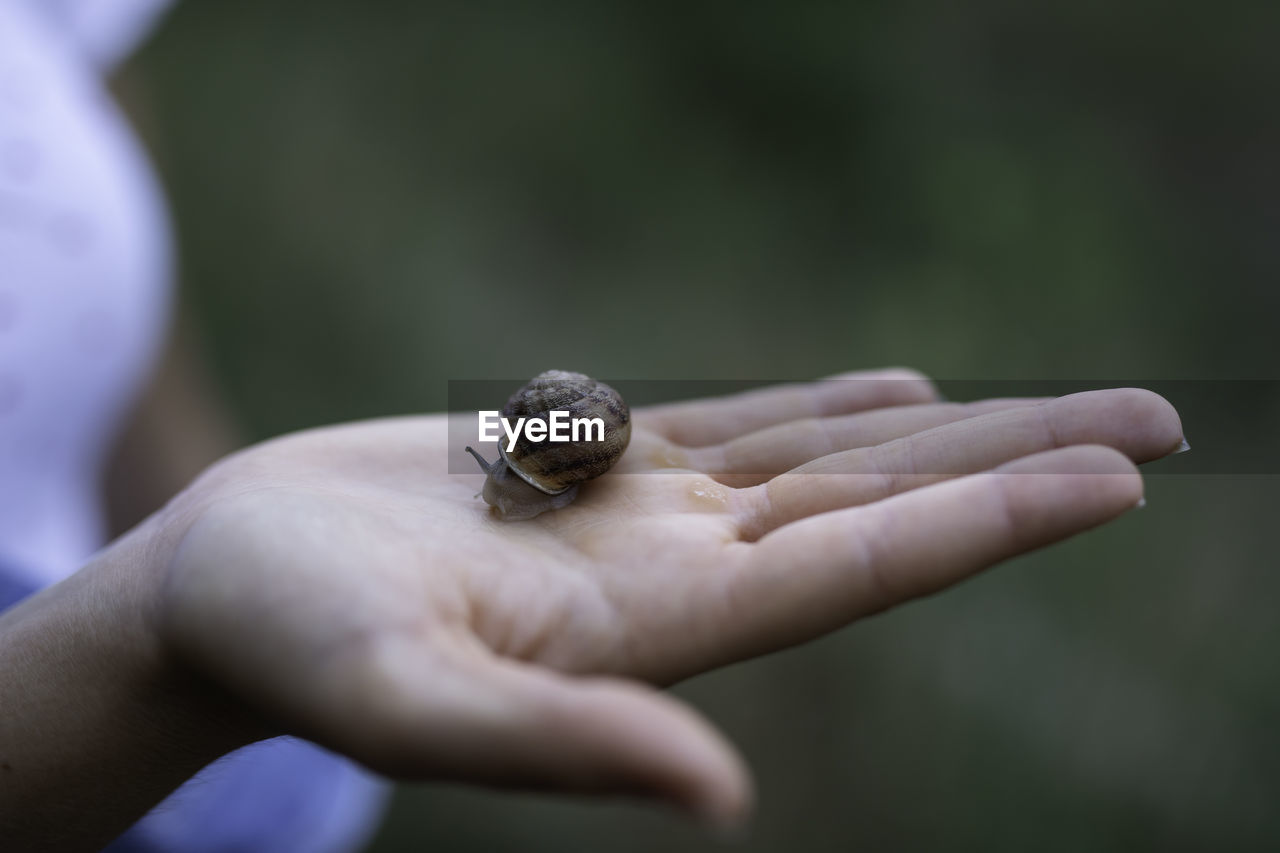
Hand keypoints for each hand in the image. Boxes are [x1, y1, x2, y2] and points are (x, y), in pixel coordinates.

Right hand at [155, 369, 1182, 825]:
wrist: (228, 586)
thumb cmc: (293, 645)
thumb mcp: (410, 704)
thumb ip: (562, 747)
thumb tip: (721, 799)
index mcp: (660, 625)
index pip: (864, 566)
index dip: (992, 521)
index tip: (1119, 474)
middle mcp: (678, 570)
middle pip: (884, 505)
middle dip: (1019, 465)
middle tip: (1156, 419)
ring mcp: (644, 516)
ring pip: (829, 457)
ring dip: (947, 431)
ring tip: (1059, 406)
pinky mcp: (592, 470)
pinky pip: (741, 426)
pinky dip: (828, 407)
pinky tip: (896, 394)